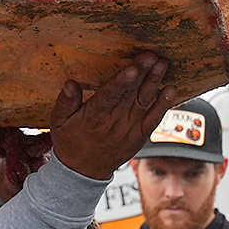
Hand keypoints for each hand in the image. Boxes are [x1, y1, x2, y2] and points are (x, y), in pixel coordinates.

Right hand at [49, 52, 176, 179]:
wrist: (83, 172)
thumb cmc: (70, 142)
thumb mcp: (58, 122)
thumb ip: (64, 102)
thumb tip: (70, 84)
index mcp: (93, 117)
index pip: (109, 96)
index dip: (122, 81)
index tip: (132, 68)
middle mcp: (113, 123)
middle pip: (130, 95)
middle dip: (142, 74)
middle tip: (152, 56)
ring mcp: (129, 130)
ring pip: (144, 103)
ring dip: (154, 83)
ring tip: (162, 65)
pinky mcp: (139, 136)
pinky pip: (154, 120)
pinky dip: (163, 105)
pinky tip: (170, 90)